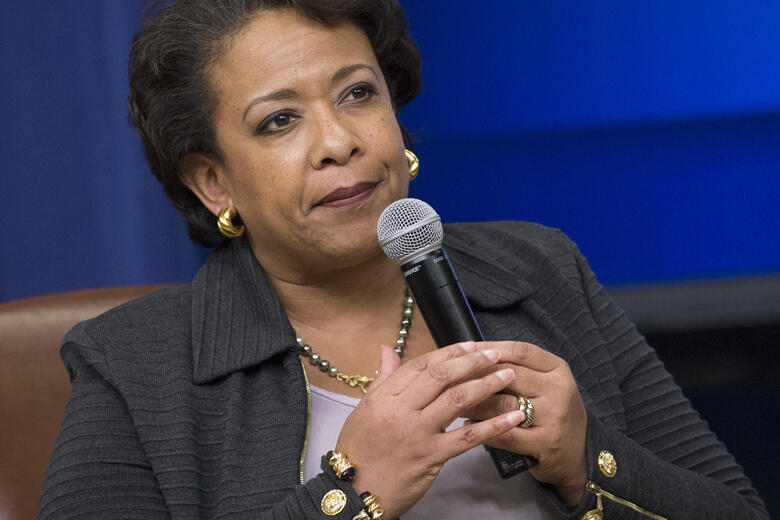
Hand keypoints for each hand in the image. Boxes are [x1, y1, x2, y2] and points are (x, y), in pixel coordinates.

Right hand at [335, 342, 525, 518]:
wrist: (354, 491)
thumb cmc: (358, 450)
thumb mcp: (364, 409)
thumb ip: (382, 378)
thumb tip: (388, 350)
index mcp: (384, 397)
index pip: (420, 365)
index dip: (447, 352)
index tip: (469, 345)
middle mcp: (401, 411)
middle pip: (441, 377)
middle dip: (471, 362)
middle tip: (494, 354)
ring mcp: (417, 433)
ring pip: (456, 400)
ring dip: (486, 385)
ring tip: (507, 375)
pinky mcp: (432, 457)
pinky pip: (467, 438)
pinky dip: (493, 426)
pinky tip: (512, 417)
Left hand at [462, 341, 587, 504]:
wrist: (579, 454)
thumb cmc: (551, 412)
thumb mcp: (543, 383)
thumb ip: (516, 368)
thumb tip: (471, 354)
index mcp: (556, 368)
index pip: (519, 351)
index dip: (489, 349)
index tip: (464, 350)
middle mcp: (559, 389)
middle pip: (508, 375)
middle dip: (475, 376)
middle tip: (450, 380)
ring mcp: (554, 417)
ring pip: (503, 404)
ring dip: (474, 403)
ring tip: (454, 403)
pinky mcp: (546, 443)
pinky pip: (506, 434)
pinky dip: (483, 429)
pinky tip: (468, 426)